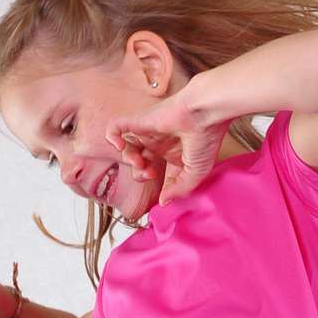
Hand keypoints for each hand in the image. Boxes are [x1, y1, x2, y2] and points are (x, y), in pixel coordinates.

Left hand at [105, 88, 232, 207]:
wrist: (203, 114)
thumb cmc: (205, 139)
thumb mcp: (196, 173)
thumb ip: (179, 190)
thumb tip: (164, 202)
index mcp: (172, 153)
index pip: (156, 171)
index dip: (155, 183)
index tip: (162, 189)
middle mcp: (159, 142)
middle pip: (138, 161)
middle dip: (139, 173)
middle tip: (149, 173)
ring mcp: (147, 131)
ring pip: (126, 147)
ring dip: (128, 159)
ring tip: (138, 161)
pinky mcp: (139, 120)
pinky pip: (114, 127)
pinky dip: (112, 137)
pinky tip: (120, 146)